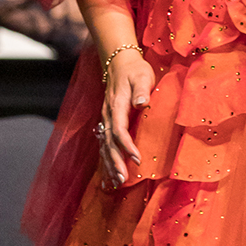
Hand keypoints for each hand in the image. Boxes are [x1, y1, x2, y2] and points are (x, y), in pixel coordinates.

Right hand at [98, 48, 155, 188]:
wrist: (119, 63)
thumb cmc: (135, 70)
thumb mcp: (142, 76)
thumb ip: (142, 90)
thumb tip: (141, 103)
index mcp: (116, 105)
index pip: (119, 129)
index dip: (126, 145)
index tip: (137, 158)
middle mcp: (108, 115)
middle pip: (108, 142)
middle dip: (114, 162)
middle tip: (122, 179)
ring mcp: (105, 120)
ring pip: (104, 146)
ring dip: (109, 165)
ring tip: (115, 183)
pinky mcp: (107, 123)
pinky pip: (103, 145)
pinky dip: (105, 161)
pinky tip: (107, 177)